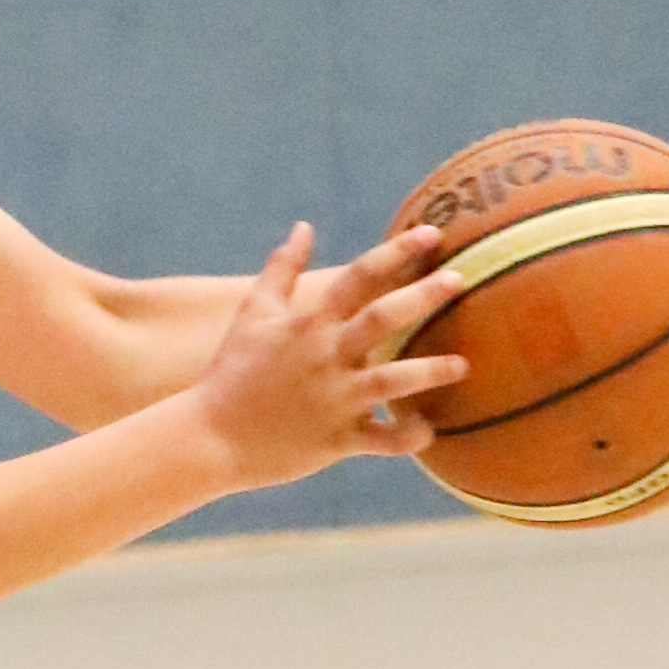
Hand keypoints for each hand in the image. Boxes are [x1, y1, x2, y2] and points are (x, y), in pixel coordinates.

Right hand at [191, 222, 464, 488]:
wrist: (207, 439)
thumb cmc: (231, 373)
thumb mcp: (252, 314)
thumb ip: (282, 269)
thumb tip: (304, 227)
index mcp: (307, 324)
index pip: (357, 277)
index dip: (396, 252)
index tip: (431, 233)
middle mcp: (325, 357)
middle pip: (382, 318)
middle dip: (423, 296)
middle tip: (459, 279)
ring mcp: (333, 399)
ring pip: (392, 381)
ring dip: (430, 371)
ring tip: (462, 366)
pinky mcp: (335, 440)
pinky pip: (382, 440)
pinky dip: (408, 437)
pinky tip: (430, 429)